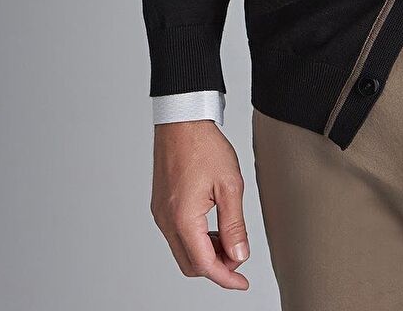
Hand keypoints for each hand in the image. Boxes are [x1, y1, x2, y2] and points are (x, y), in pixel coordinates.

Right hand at [151, 120, 251, 289]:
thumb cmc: (204, 145)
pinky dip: (195, 240)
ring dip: (206, 253)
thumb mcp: (229, 185)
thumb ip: (234, 225)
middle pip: (191, 264)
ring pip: (183, 251)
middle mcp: (167, 220)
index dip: (226, 278)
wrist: (181, 119)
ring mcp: (160, 214)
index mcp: (183, 218)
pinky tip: (212, 227)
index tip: (242, 283)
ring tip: (229, 239)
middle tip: (239, 257)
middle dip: (217, 267)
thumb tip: (239, 255)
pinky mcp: (160, 206)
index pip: (205, 265)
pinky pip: (177, 235)